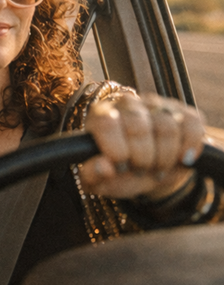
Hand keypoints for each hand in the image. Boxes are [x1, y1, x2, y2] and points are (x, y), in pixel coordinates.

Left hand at [80, 94, 207, 201]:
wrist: (150, 173)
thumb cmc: (119, 173)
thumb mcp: (100, 181)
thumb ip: (93, 175)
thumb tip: (103, 167)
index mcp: (100, 116)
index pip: (107, 124)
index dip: (117, 150)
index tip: (121, 167)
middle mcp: (127, 103)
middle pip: (139, 126)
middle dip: (142, 158)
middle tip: (140, 171)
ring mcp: (157, 105)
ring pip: (167, 127)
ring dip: (165, 157)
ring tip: (156, 168)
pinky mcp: (183, 112)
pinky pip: (192, 125)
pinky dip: (189, 148)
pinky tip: (180, 159)